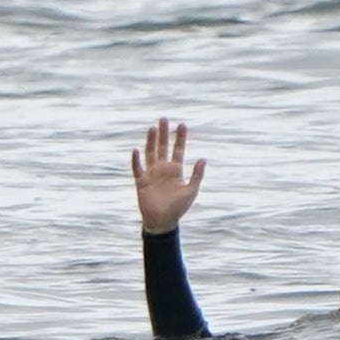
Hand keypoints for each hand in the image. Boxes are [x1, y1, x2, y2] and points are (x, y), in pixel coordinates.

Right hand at [131, 116, 204, 233]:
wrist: (163, 221)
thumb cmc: (178, 208)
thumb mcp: (191, 191)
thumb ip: (196, 175)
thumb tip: (203, 159)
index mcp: (175, 170)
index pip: (178, 150)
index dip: (180, 138)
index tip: (182, 124)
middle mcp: (163, 169)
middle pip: (163, 147)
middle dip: (164, 133)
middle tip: (164, 118)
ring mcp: (151, 174)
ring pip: (150, 153)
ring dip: (151, 141)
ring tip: (152, 128)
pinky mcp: (141, 182)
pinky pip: (137, 168)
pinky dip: (136, 160)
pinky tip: (136, 150)